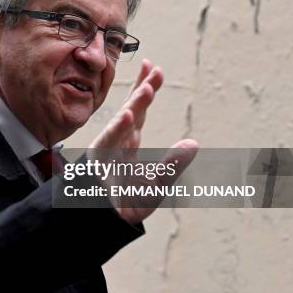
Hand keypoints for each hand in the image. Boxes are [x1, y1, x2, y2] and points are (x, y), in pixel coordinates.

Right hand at [88, 59, 198, 223]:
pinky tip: (129, 116)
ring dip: (135, 106)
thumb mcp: (157, 185)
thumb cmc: (125, 204)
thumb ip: (173, 165)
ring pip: (122, 124)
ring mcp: (106, 151)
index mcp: (128, 145)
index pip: (139, 112)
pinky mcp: (98, 162)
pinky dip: (119, 129)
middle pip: (131, 110)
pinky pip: (109, 142)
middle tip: (153, 68)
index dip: (145, 89)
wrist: (100, 224)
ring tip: (147, 89)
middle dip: (142, 89)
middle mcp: (117, 143)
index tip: (154, 68)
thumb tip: (194, 142)